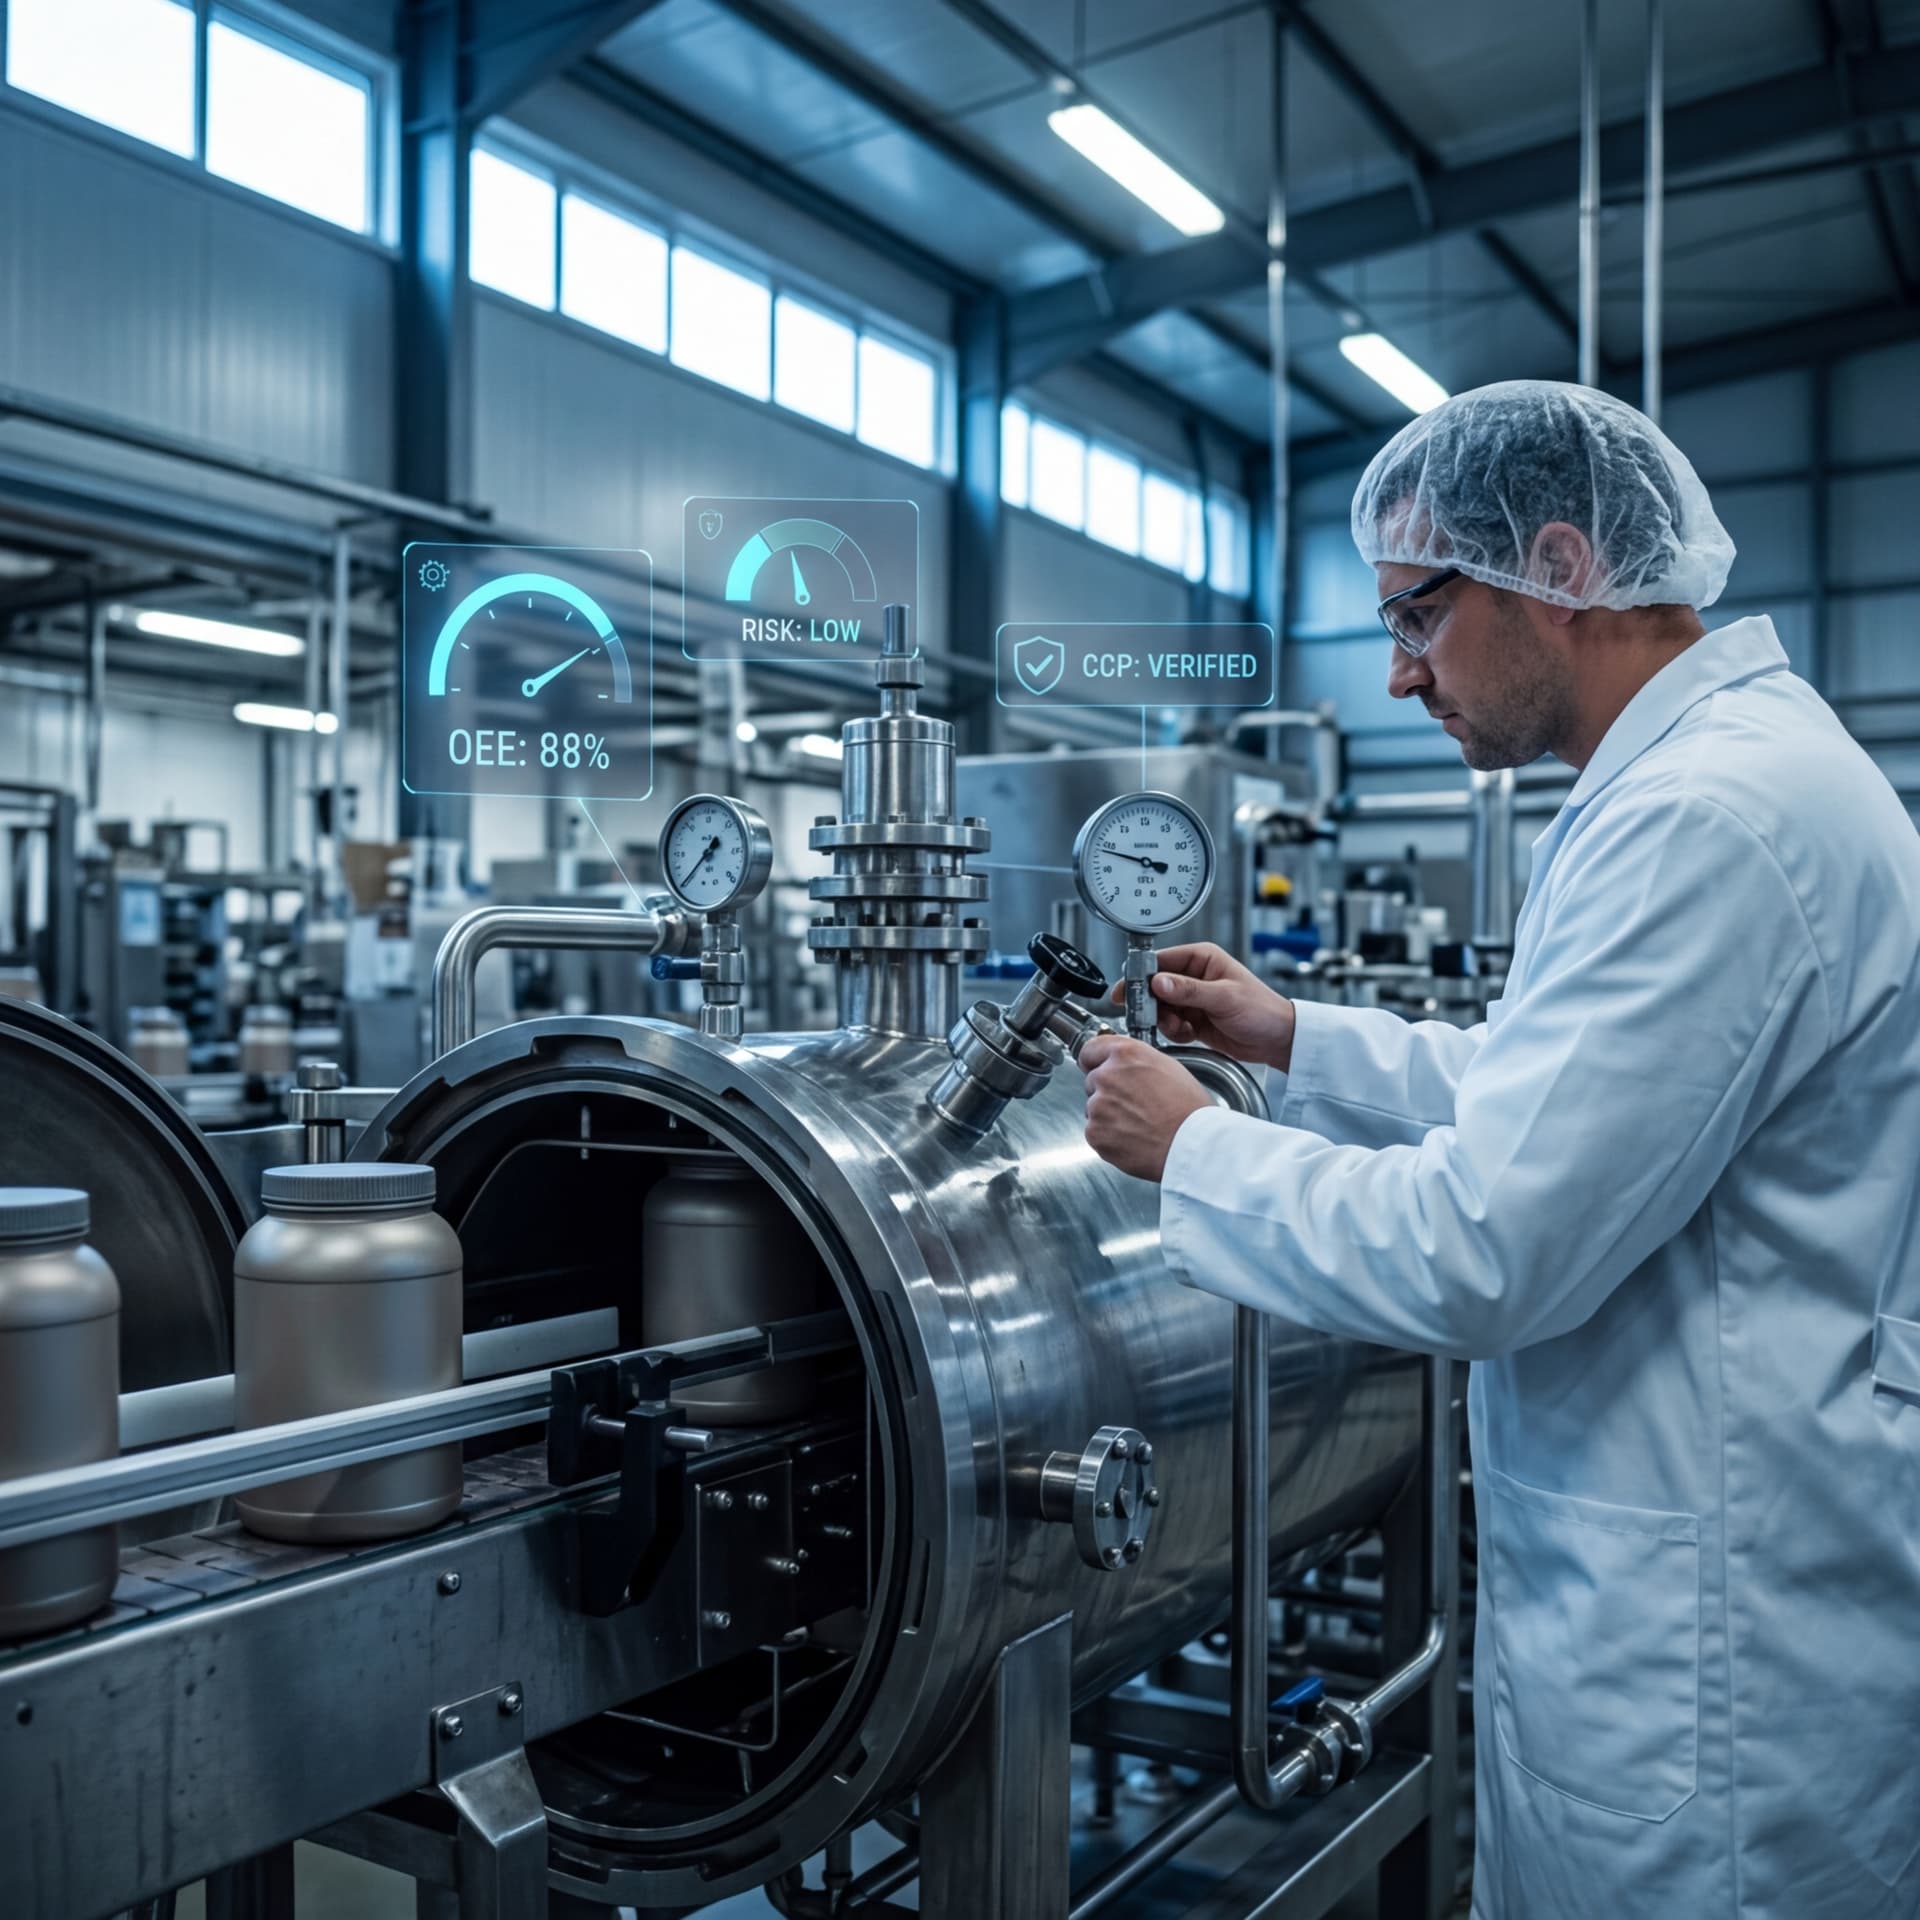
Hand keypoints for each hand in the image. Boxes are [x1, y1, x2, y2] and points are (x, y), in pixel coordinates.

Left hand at [1079, 1034, 1214, 1182]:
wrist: (1191, 1144)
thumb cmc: (1188, 1109)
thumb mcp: (1167, 1067)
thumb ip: (1136, 1062)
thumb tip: (1124, 1066)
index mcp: (1125, 1054)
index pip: (1090, 1049)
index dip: (1094, 1060)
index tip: (1094, 1066)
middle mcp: (1107, 1076)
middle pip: (1094, 1080)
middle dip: (1108, 1091)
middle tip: (1134, 1105)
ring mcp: (1098, 1106)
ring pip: (1094, 1108)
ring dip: (1108, 1115)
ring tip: (1139, 1124)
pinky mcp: (1095, 1133)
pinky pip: (1096, 1132)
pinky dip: (1109, 1137)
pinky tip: (1133, 1137)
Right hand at [1114, 942, 1296, 1070]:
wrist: (1277, 1039)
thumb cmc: (1262, 1010)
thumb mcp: (1224, 998)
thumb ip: (1189, 990)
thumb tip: (1158, 982)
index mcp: (1201, 959)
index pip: (1160, 961)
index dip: (1141, 976)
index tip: (1128, 992)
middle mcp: (1193, 976)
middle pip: (1155, 987)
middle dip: (1152, 1005)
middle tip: (1153, 1017)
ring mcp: (1192, 998)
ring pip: (1160, 1008)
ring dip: (1164, 1021)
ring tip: (1181, 1027)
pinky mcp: (1192, 1019)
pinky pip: (1170, 1024)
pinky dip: (1175, 1032)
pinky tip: (1190, 1034)